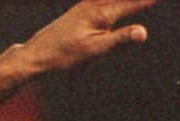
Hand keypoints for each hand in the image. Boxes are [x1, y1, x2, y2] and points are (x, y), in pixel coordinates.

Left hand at [21, 0, 154, 75]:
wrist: (35, 54)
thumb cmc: (63, 56)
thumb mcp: (93, 50)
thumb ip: (119, 40)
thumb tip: (143, 33)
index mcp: (102, 12)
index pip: (135, 2)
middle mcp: (96, 3)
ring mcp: (88, 4)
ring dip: (127, 1)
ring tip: (142, 2)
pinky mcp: (82, 9)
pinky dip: (115, 1)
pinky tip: (115, 5)